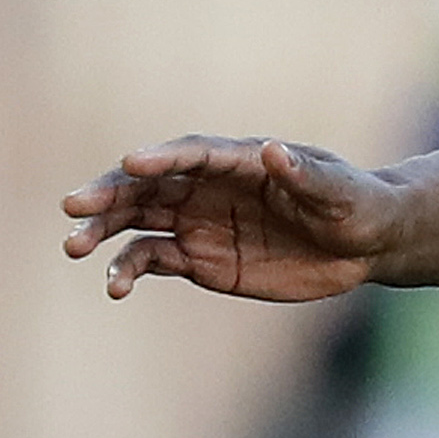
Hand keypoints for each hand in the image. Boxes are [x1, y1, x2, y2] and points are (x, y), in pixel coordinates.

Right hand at [63, 137, 398, 302]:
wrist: (364, 244)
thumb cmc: (357, 206)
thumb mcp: (339, 193)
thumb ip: (306, 177)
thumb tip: (274, 151)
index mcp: (239, 161)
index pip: (191, 154)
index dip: (162, 158)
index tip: (131, 163)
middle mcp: (207, 186)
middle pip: (147, 185)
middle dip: (109, 194)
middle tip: (74, 207)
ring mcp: (198, 221)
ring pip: (137, 220)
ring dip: (103, 231)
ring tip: (76, 247)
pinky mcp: (198, 257)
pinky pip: (152, 259)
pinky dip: (128, 269)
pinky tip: (114, 286)